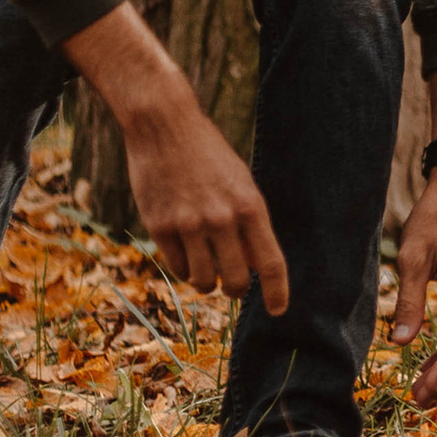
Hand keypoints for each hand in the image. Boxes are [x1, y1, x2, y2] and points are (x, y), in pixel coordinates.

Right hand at [67, 2, 288, 310]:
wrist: (164, 126)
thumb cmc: (208, 155)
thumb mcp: (240, 183)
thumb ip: (248, 224)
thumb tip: (254, 268)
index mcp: (250, 207)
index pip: (270, 263)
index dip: (276, 292)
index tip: (277, 311)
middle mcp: (221, 219)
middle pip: (235, 282)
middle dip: (235, 290)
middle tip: (231, 285)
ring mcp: (188, 224)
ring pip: (202, 281)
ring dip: (206, 281)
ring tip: (206, 266)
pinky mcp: (159, 226)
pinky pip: (176, 266)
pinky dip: (182, 266)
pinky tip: (184, 249)